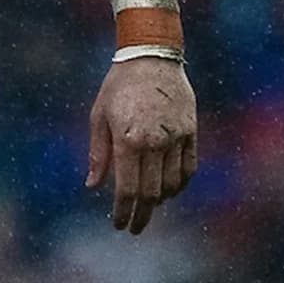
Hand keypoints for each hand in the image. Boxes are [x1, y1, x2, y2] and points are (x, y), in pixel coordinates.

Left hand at [85, 57, 197, 233]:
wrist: (151, 55)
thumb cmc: (119, 85)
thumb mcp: (99, 116)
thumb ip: (98, 154)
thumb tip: (92, 186)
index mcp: (128, 139)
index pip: (127, 190)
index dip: (123, 212)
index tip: (119, 224)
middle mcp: (154, 142)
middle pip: (151, 194)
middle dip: (141, 215)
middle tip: (134, 227)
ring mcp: (176, 137)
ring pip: (172, 184)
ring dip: (160, 201)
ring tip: (149, 206)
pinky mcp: (191, 131)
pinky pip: (189, 168)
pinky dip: (180, 184)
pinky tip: (169, 189)